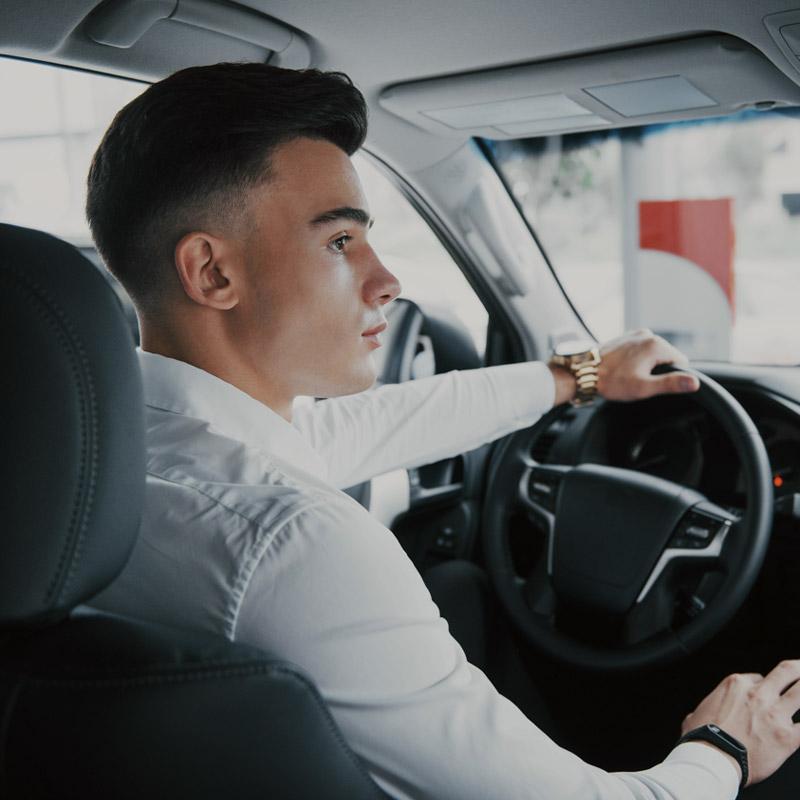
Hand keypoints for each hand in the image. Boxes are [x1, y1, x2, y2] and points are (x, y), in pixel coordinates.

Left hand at [597, 329, 699, 400]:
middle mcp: (648, 334)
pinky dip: (638, 360)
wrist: (584, 372)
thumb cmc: (611, 381)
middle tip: (637, 381)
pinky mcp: (627, 337)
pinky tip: (624, 369)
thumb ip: (670, 384)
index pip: (681, 362)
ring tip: (628, 375)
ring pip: (654, 354)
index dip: (670, 377)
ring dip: (647, 366)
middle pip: (667, 357)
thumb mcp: (643, 387)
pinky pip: (642, 350)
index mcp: (656, 344)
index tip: (652, 384)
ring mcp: (636, 334)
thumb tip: (694, 382)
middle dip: (657, 371)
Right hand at [681, 660, 799, 785]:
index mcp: (735, 685)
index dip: (763, 684)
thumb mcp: (697, 712)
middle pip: (787, 672)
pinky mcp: (788, 738)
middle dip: (798, 668)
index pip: (758, 676)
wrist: (711, 759)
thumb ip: (707, 709)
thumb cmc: (701, 737)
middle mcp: (758, 695)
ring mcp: (775, 715)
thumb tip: (698, 716)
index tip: (766, 691)